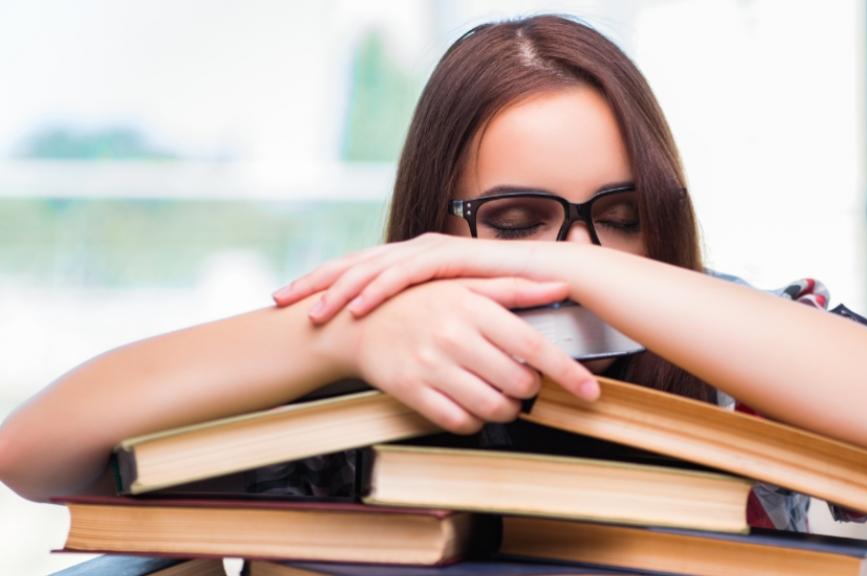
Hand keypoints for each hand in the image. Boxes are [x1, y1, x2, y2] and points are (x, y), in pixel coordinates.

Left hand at [273, 233, 574, 323]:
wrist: (551, 280)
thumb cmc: (504, 300)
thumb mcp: (455, 313)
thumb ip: (428, 318)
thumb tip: (401, 338)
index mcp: (413, 262)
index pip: (359, 271)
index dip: (324, 285)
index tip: (291, 303)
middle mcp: (416, 251)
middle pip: (354, 263)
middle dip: (315, 281)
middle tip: (280, 299)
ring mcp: (430, 251)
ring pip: (372, 267)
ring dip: (340, 289)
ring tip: (313, 312)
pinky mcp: (448, 258)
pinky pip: (404, 274)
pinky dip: (377, 289)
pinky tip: (356, 305)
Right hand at [329, 278, 598, 433]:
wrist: (357, 320)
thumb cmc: (419, 300)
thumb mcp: (464, 284)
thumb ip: (514, 288)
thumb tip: (561, 283)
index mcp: (472, 308)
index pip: (533, 346)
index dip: (567, 371)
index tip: (591, 390)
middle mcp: (453, 337)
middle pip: (517, 383)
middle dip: (530, 391)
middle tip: (524, 383)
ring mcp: (430, 366)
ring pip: (491, 408)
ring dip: (507, 410)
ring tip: (501, 397)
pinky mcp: (411, 391)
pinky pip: (458, 422)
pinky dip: (474, 421)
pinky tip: (472, 406)